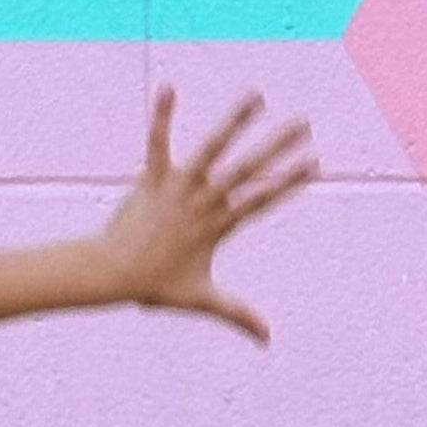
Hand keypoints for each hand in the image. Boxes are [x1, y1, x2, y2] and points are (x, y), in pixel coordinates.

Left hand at [93, 88, 318, 344]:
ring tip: (256, 95)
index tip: (315, 164)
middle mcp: (203, 203)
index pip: (262, 201)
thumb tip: (268, 340)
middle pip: (246, 172)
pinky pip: (158, 142)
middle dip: (278, 147)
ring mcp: (178, 189)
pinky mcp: (152, 179)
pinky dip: (162, 116)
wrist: (110, 274)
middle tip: (305, 123)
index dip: (288, 184)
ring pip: (210, 150)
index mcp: (219, 226)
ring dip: (234, 122)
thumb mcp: (201, 300)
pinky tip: (169, 86)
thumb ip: (237, 315)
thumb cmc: (154, 287)